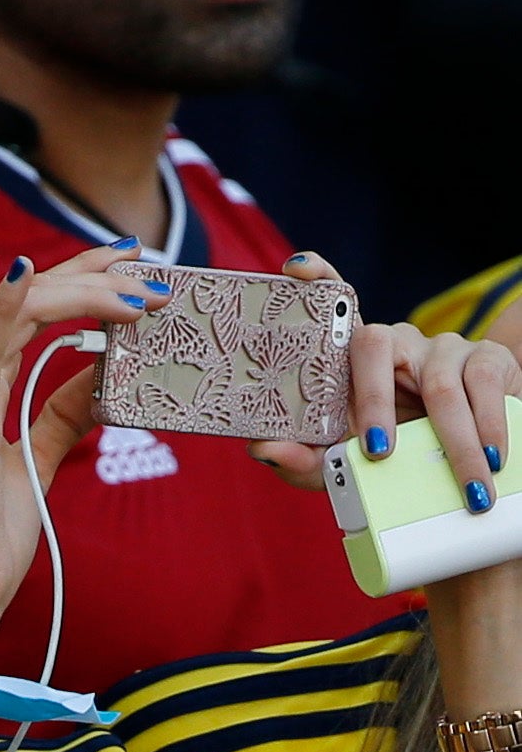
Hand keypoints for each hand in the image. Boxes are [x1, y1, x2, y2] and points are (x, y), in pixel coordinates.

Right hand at [0, 245, 163, 651]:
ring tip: (141, 291)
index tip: (135, 263)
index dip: (82, 275)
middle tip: (157, 277)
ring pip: (23, 309)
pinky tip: (28, 274)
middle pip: (33, 297)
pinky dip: (7, 305)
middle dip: (99, 277)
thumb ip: (61, 414)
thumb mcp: (38, 459)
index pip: (33, 306)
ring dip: (84, 290)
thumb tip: (97, 376)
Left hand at [254, 253, 519, 496]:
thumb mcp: (347, 464)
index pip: (334, 307)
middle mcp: (394, 342)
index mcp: (352, 362)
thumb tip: (261, 449)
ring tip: (460, 483)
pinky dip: (487, 428)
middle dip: (373, 404)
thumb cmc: (395, 454)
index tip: (296, 268)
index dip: (318, 280)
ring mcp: (440, 346)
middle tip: (377, 453)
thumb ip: (304, 461)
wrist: (462, 459)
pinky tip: (491, 459)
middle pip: (374, 346)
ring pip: (438, 383)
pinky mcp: (485, 358)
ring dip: (449, 440)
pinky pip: (482, 386)